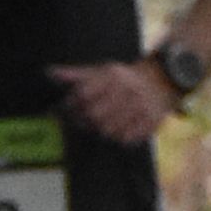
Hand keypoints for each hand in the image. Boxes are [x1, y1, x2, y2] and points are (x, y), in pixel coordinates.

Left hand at [52, 57, 180, 142]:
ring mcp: (140, 106)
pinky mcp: (151, 120)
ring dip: (102, 131)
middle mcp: (127, 89)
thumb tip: (49, 72)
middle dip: (85, 122)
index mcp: (112, 76)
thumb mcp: (100, 71)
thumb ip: (75, 75)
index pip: (83, 94)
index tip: (69, 109)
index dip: (72, 105)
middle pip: (94, 116)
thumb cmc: (122, 78)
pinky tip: (121, 128)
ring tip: (104, 124)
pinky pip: (127, 139)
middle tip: (84, 122)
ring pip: (109, 131)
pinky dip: (120, 138)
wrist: (160, 80)